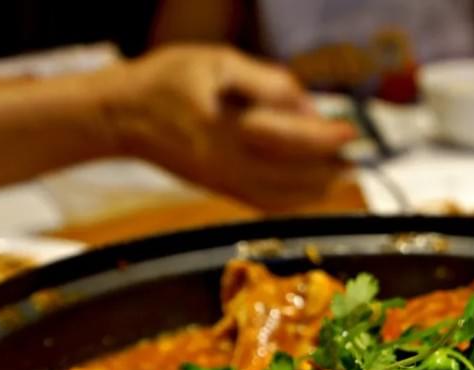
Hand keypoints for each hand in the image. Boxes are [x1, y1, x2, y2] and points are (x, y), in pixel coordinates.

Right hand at [94, 45, 356, 208]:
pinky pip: (267, 204)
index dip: (325, 137)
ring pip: (283, 197)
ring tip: (339, 170)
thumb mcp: (217, 61)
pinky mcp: (220, 190)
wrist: (119, 117)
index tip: (351, 131)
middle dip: (328, 167)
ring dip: (316, 187)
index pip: (289, 138)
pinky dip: (295, 199)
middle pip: (293, 176)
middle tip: (353, 155)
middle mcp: (227, 163)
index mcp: (226, 128)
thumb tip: (307, 105)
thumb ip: (266, 83)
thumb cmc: (165, 80)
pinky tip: (312, 186)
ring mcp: (223, 182)